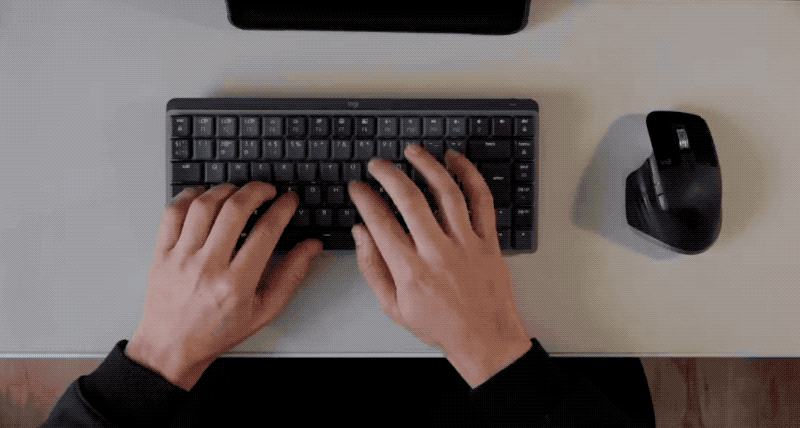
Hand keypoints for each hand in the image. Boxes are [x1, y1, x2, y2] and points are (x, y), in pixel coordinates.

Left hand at [126, 182, 321, 390]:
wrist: (171, 347)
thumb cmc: (217, 332)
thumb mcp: (264, 311)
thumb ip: (290, 275)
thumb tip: (311, 247)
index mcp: (236, 283)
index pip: (266, 232)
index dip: (282, 209)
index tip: (289, 200)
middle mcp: (208, 267)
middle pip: (235, 210)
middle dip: (257, 191)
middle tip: (267, 189)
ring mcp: (182, 258)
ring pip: (204, 206)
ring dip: (225, 190)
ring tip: (237, 191)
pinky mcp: (162, 253)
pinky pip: (173, 213)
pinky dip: (190, 197)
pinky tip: (203, 196)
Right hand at [348, 144, 531, 387]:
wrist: (485, 339)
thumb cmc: (440, 325)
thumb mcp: (394, 307)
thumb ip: (373, 268)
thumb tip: (361, 234)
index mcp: (411, 270)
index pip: (380, 222)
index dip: (364, 198)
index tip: (358, 187)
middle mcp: (438, 252)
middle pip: (409, 200)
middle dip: (389, 175)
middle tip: (378, 164)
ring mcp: (466, 244)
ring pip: (446, 192)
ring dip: (427, 166)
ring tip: (413, 151)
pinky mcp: (489, 241)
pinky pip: (482, 200)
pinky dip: (470, 176)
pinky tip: (456, 161)